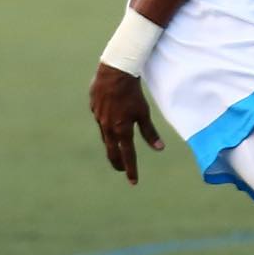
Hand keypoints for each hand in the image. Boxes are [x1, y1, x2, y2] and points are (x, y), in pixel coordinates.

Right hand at [89, 63, 164, 184]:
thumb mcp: (143, 113)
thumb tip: (159, 149)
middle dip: (118, 162)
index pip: (127, 156)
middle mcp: (108, 128)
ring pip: (106, 138)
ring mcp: (99, 118)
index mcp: (121, 130)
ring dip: (112, 147)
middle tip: (122, 170)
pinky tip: (110, 126)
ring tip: (117, 152)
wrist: (114, 72)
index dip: (131, 169)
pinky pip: (101, 122)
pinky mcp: (94, 108)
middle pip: (112, 151)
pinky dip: (107, 128)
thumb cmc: (132, 93)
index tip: (133, 182)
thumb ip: (150, 132)